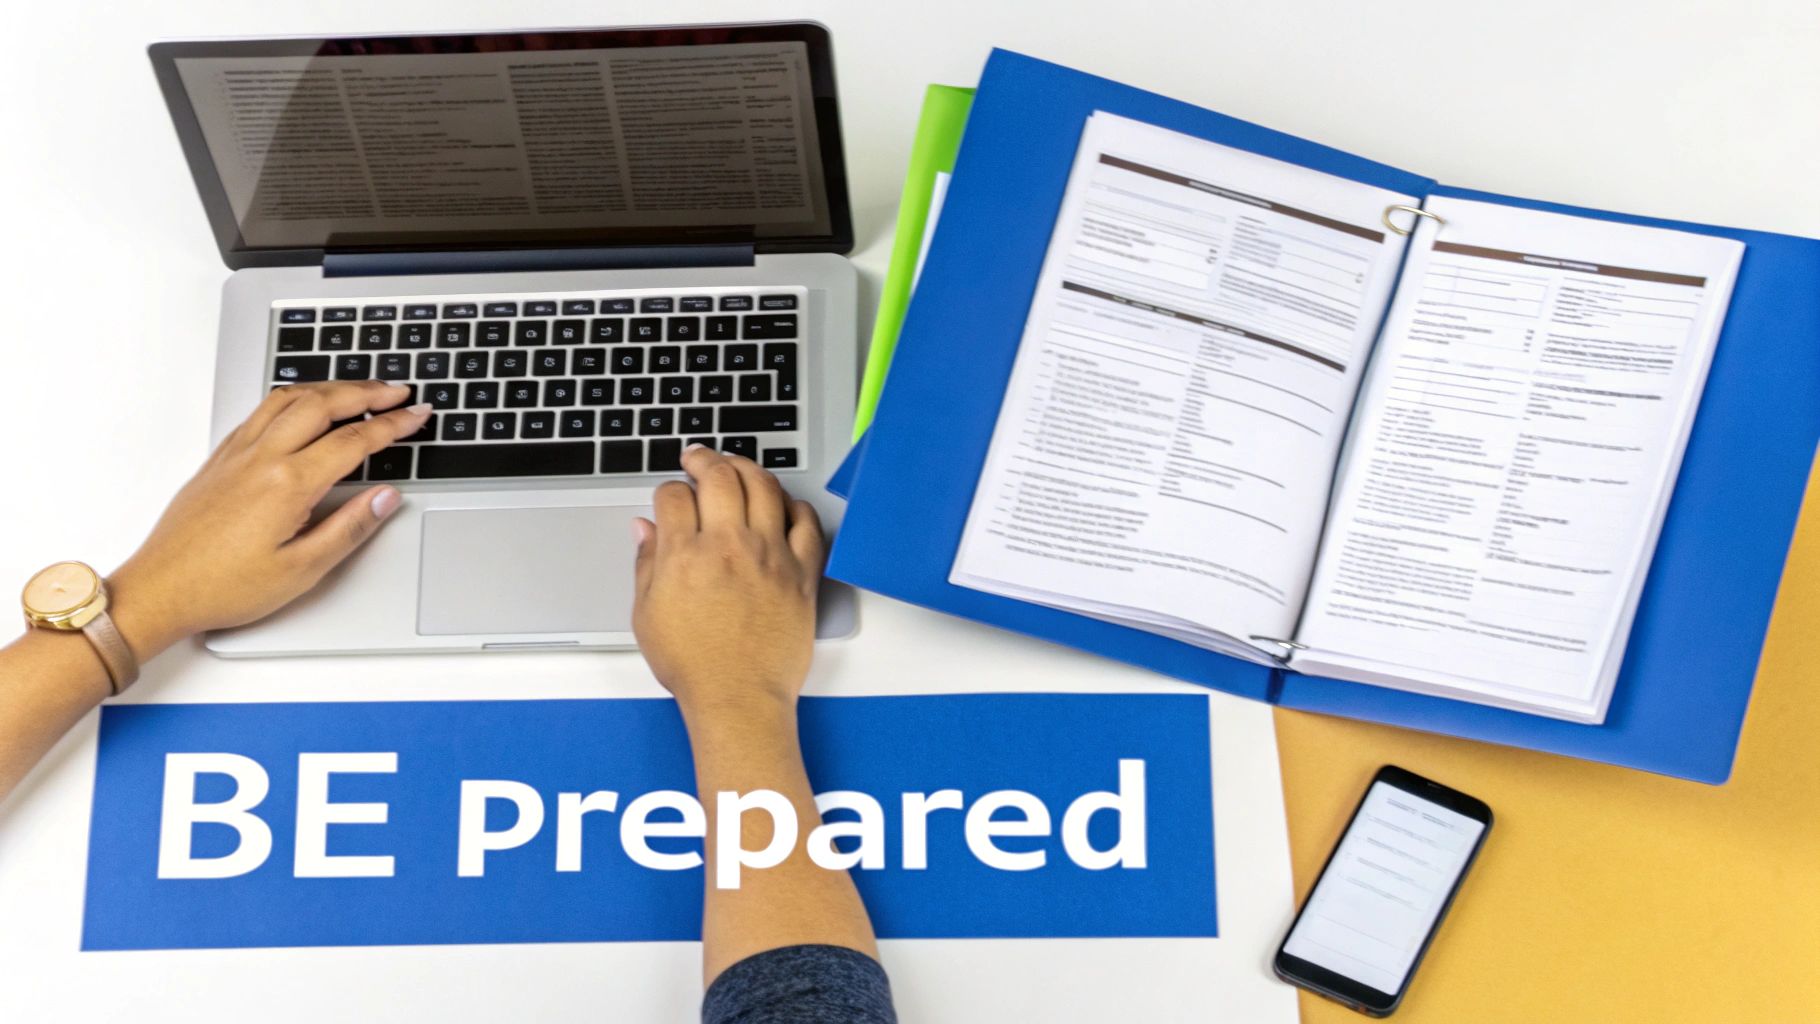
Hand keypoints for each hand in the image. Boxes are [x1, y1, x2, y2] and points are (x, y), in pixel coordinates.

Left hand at [108, 380, 431, 657]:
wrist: (159, 590)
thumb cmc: (223, 587)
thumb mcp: (302, 570)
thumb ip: (350, 528)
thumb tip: (386, 497)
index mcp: (288, 484)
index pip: (354, 441)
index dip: (393, 425)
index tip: (417, 415)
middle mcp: (262, 457)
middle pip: (323, 404)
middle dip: (367, 392)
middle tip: (398, 391)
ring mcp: (237, 453)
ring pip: (290, 398)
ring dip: (330, 387)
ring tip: (359, 390)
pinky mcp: (220, 458)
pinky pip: (262, 410)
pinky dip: (294, 397)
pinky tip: (304, 405)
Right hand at [632, 446, 824, 718]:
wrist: (738, 698)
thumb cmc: (693, 665)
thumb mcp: (647, 615)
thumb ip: (646, 564)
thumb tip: (644, 529)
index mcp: (685, 555)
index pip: (673, 496)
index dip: (667, 489)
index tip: (669, 496)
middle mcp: (729, 546)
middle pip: (719, 476)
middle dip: (703, 458)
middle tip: (697, 458)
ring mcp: (770, 555)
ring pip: (764, 487)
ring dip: (747, 468)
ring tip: (736, 468)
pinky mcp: (801, 572)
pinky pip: (805, 521)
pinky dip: (793, 505)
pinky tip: (781, 505)